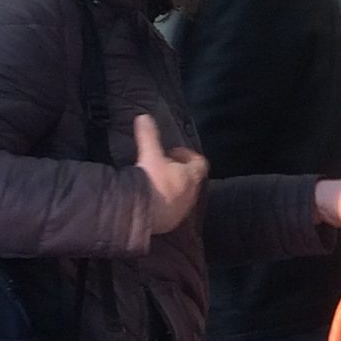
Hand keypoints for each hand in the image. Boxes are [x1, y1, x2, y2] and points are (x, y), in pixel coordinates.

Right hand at [133, 113, 207, 232]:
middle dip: (178, 171)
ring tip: (154, 183)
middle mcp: (191, 195)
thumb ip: (148, 135)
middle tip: (162, 165)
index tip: (172, 152)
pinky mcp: (170, 223)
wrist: (140, 213)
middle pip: (191, 179)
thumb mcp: (149, 154)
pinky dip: (164, 204)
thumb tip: (144, 117)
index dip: (188, 155)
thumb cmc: (150, 182)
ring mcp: (182, 211)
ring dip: (172, 188)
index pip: (200, 163)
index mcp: (190, 177)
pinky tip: (149, 201)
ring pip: (182, 196)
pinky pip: (172, 211)